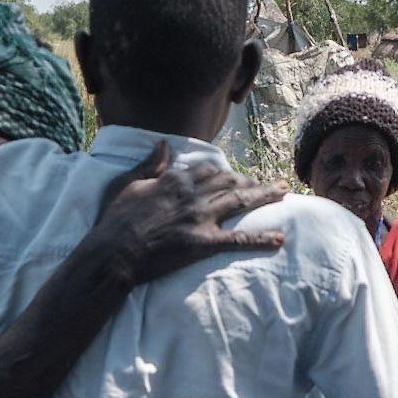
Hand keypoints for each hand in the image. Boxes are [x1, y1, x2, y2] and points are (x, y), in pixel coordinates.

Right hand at [81, 141, 284, 287]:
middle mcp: (193, 194)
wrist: (113, 252)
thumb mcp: (127, 183)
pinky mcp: (204, 242)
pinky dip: (261, 239)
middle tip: (271, 183)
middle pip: (231, 181)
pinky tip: (279, 239)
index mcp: (175, 179)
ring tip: (284, 193)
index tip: (235, 175)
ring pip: (241, 201)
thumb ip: (150, 164)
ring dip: (265, 196)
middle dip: (253, 181)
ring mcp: (201, 217)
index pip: (208, 170)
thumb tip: (163, 144)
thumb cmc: (115, 219)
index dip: (225, 172)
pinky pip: (238, 239)